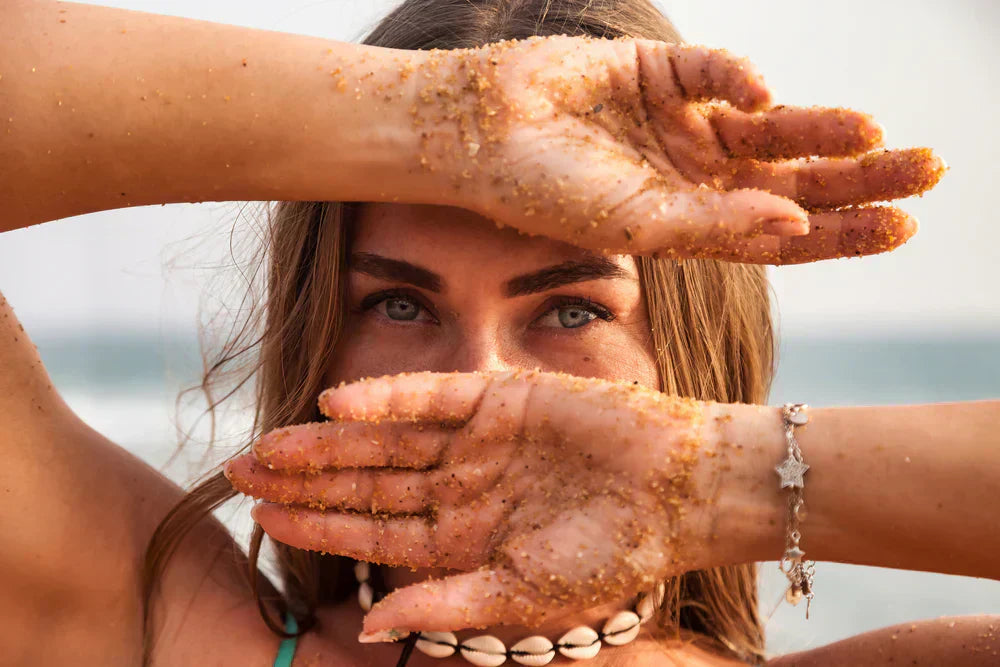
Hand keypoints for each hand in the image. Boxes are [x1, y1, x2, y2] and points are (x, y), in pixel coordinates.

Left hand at [225, 371, 768, 634]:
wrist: (681, 495)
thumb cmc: (612, 555)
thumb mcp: (523, 597)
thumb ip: (445, 606)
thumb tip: (368, 622)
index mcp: (462, 538)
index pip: (372, 532)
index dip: (316, 527)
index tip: (262, 519)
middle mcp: (460, 485)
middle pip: (365, 480)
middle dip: (304, 477)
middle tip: (238, 468)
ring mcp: (477, 439)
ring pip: (385, 438)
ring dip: (329, 438)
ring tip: (271, 440)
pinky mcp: (501, 398)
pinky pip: (431, 397)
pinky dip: (386, 398)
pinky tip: (336, 402)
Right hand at [409, 36, 943, 262]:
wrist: (478, 136)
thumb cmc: (543, 195)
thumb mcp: (635, 222)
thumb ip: (713, 226)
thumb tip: (797, 227)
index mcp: (690, 224)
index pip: (781, 234)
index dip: (841, 232)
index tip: (902, 227)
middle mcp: (695, 176)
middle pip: (793, 178)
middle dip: (858, 177)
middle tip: (928, 169)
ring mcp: (681, 124)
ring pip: (771, 125)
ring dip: (821, 128)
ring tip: (873, 133)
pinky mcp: (661, 71)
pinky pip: (714, 71)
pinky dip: (739, 77)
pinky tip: (756, 91)